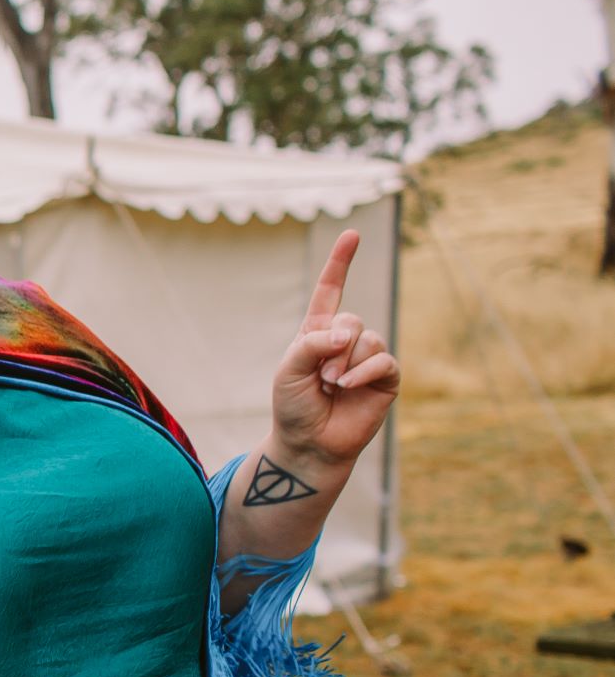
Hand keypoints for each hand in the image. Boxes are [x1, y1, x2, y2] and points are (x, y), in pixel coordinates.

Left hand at [271, 229, 399, 468]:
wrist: (309, 442)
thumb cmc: (294, 405)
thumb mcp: (290, 368)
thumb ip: (313, 343)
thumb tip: (349, 334)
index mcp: (318, 332)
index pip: (331, 290)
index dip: (341, 263)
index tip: (352, 234)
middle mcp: (346, 341)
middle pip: (351, 319)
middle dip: (333, 346)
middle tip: (321, 376)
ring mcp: (368, 358)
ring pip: (368, 340)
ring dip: (345, 364)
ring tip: (333, 386)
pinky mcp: (386, 378)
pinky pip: (383, 360)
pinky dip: (363, 372)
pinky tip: (348, 387)